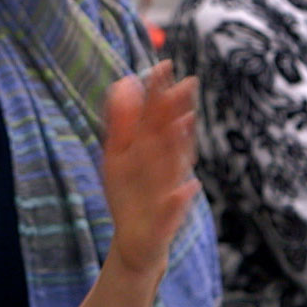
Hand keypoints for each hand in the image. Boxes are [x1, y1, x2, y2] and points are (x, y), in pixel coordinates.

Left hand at [102, 60, 201, 279]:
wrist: (137, 241)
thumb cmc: (130, 194)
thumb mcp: (119, 155)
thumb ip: (122, 121)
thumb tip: (123, 82)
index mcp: (152, 150)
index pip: (156, 117)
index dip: (159, 93)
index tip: (163, 65)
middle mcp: (164, 166)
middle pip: (169, 135)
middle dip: (176, 111)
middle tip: (186, 82)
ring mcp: (167, 190)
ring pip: (175, 166)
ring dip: (181, 147)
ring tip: (186, 124)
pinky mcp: (166, 218)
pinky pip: (174, 207)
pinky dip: (180, 198)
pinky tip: (188, 187)